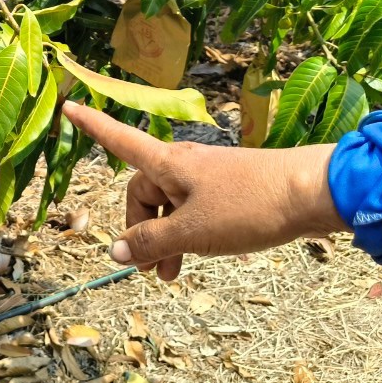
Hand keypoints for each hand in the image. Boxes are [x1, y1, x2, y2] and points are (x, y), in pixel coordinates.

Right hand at [62, 101, 347, 279]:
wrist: (313, 193)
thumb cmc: (248, 206)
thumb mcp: (194, 232)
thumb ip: (152, 242)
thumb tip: (115, 251)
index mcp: (167, 163)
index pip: (119, 140)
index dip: (92, 126)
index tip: (68, 106)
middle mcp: (183, 164)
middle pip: (144, 191)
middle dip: (141, 230)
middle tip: (149, 271)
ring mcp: (208, 177)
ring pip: (171, 206)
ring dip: (166, 239)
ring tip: (172, 276)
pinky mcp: (230, 189)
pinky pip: (194, 210)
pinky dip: (188, 233)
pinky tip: (199, 256)